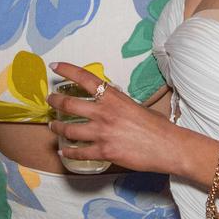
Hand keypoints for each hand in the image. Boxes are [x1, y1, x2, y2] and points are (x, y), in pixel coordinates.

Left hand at [46, 62, 181, 175]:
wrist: (168, 147)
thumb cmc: (157, 126)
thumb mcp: (135, 106)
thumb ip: (118, 103)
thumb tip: (108, 103)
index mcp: (113, 97)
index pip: (85, 78)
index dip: (67, 70)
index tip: (55, 66)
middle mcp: (104, 113)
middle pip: (69, 104)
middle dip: (55, 101)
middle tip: (50, 100)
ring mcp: (102, 133)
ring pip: (69, 129)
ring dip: (57, 127)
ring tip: (53, 125)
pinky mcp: (104, 152)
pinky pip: (79, 152)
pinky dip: (69, 152)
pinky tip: (64, 151)